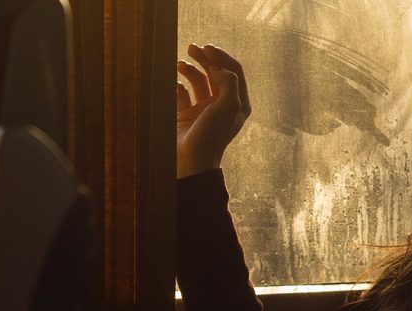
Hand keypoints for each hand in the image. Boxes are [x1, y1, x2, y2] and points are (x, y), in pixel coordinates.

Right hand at [176, 44, 251, 177]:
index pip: (233, 71)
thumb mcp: (228, 107)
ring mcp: (203, 110)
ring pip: (198, 81)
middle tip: (193, 47)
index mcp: (237, 103)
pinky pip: (182, 94)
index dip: (221, 57)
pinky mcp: (186, 115)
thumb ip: (229, 82)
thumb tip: (220, 67)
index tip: (207, 48)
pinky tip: (174, 83)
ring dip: (190, 69)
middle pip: (216, 73)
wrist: (190, 163)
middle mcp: (222, 105)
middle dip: (205, 58)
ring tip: (180, 63)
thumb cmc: (211, 136)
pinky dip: (178, 85)